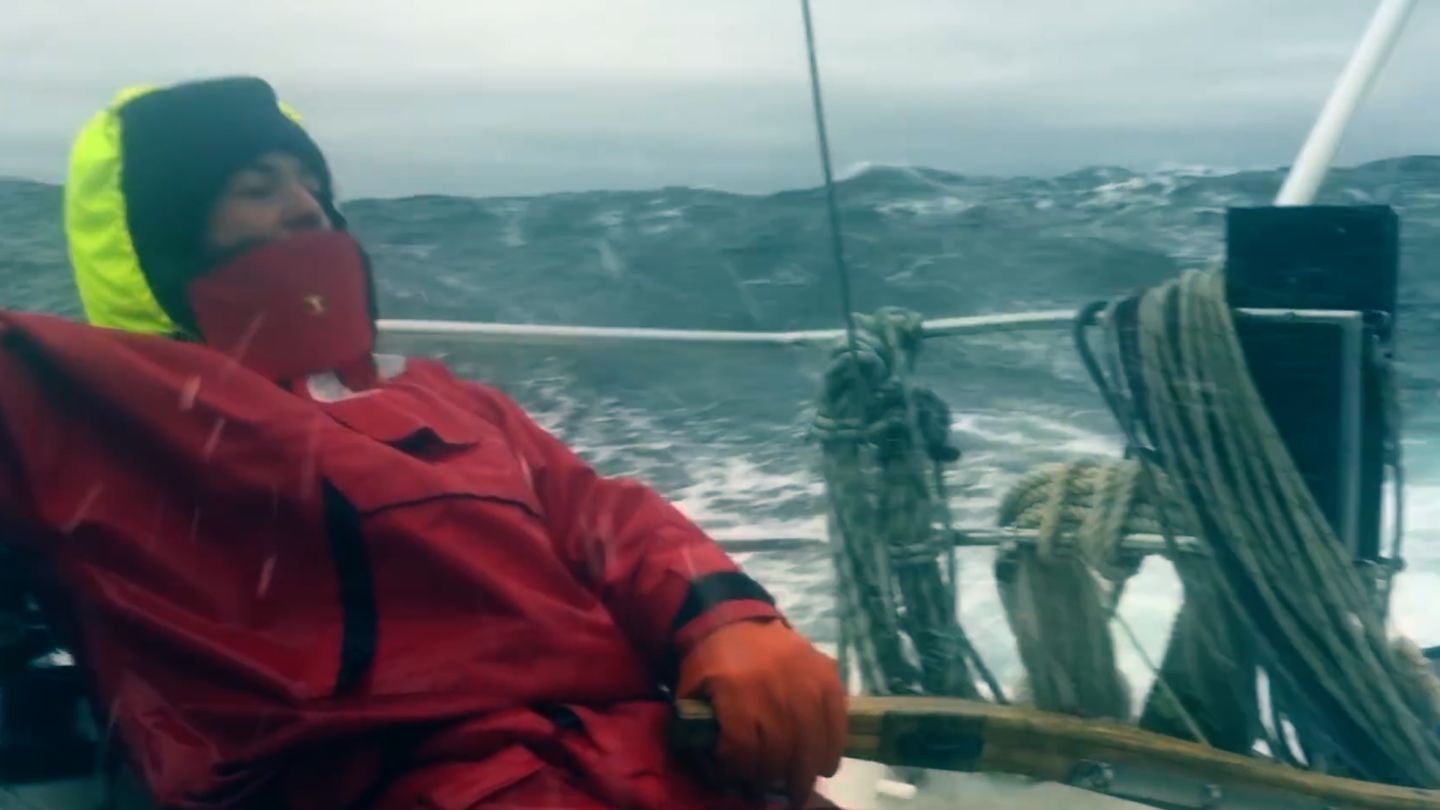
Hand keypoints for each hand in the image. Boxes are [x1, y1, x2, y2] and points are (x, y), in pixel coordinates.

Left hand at [677, 619, 845, 805]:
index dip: (741, 772)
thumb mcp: (690, 695)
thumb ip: (699, 734)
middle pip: (780, 750)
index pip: (744, 749)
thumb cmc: (710, 662)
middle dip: (774, 779)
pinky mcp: (826, 673)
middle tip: (774, 793)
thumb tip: (716, 775)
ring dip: (806, 772)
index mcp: (735, 691)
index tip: (738, 781)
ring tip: (799, 788)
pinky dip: (834, 746)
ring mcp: (804, 679)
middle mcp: (773, 686)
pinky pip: (837, 718)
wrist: (733, 618)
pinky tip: (826, 764)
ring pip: (812, 740)